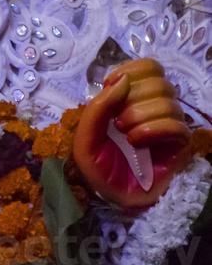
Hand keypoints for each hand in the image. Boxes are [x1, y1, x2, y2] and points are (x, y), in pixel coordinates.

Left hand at [74, 58, 191, 209]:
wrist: (109, 197)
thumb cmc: (96, 166)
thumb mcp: (85, 136)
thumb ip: (99, 107)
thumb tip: (122, 80)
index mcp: (131, 99)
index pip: (150, 67)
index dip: (133, 70)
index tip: (112, 85)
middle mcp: (153, 108)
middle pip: (160, 81)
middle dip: (133, 99)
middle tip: (117, 122)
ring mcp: (168, 125)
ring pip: (169, 102)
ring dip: (141, 116)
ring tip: (126, 135)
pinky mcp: (179, 145)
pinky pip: (178, 126)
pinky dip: (155, 131)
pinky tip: (138, 142)